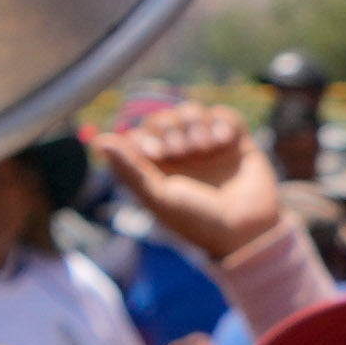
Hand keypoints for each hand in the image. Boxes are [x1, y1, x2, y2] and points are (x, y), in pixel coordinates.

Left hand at [100, 92, 292, 269]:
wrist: (246, 232)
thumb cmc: (197, 221)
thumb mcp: (159, 197)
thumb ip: (130, 169)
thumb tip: (99, 141)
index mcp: (158, 168)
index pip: (142, 133)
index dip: (147, 135)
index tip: (156, 153)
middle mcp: (181, 154)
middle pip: (166, 118)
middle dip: (172, 128)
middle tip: (183, 150)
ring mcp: (208, 146)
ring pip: (193, 112)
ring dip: (195, 124)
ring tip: (205, 147)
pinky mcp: (236, 142)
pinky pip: (224, 116)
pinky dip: (221, 122)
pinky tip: (223, 141)